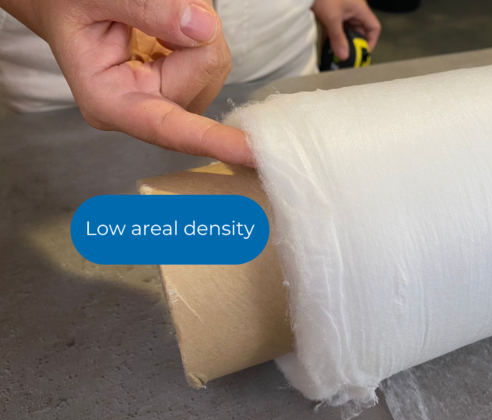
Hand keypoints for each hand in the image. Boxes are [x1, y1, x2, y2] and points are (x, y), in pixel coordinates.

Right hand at [2, 0, 252, 165]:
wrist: (60, 3)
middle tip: (157, 5)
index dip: (213, 140)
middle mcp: (143, 109)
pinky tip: (165, 22)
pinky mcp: (182, 82)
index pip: (169, 128)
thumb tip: (201, 29)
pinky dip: (197, 26)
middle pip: (204, 74)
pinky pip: (211, 50)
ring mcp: (166, 97)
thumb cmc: (65, 3)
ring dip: (195, 24)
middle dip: (192, 31)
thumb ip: (143, 6)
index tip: (251, 152)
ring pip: (213, 61)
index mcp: (109, 102)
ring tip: (154, 10)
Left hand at [312, 0, 380, 60]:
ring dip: (342, 43)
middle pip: (360, 32)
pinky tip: (326, 48)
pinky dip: (332, 39)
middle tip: (348, 57)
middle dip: (354, 45)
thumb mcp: (332, 18)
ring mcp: (342, 13)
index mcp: (360, 10)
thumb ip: (338, 38)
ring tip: (336, 55)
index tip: (363, 53)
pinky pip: (335, 30)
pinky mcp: (331, 14)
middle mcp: (353, 11)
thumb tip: (343, 56)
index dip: (371, 42)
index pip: (374, 28)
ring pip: (346, 32)